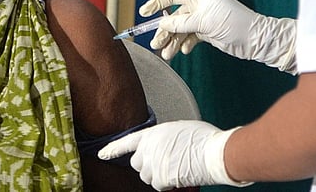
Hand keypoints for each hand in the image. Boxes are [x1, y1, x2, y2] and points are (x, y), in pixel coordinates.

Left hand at [97, 120, 251, 189]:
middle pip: (136, 163)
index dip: (113, 149)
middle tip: (163, 163)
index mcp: (153, 133)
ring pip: (146, 176)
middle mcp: (148, 149)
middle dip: (146, 165)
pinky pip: (157, 186)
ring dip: (156, 175)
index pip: (127, 142)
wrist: (213, 153)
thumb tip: (164, 145)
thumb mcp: (179, 129)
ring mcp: (153, 164)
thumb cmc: (203, 139)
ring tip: (174, 169)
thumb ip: (165, 138)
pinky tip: (178, 175)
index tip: (102, 154)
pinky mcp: (159, 179)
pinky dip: (165, 184)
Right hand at [141, 0, 296, 72]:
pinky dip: (185, 44)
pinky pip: (190, 37)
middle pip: (175, 17)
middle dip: (165, 31)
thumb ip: (181, 23)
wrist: (255, 39)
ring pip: (182, 29)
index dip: (157, 4)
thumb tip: (162, 25)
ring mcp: (204, 19)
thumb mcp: (204, 22)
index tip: (143, 13)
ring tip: (167, 54)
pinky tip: (184, 51)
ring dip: (173, 41)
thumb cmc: (233, 24)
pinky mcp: (208, 32)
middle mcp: (201, 5)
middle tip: (156, 44)